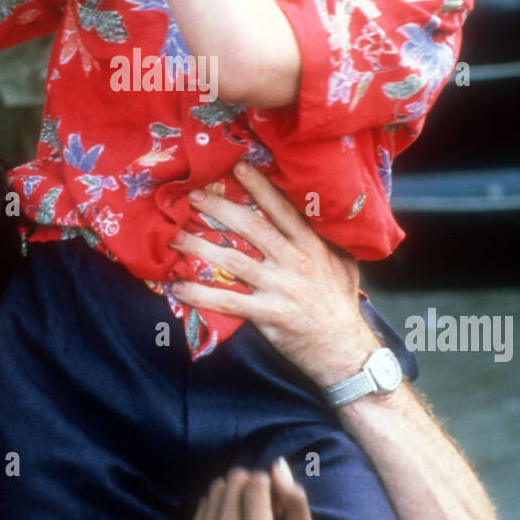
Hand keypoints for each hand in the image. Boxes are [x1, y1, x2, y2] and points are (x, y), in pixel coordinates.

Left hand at [170, 160, 379, 385]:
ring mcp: (280, 288)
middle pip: (251, 228)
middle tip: (193, 196)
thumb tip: (321, 218)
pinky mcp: (268, 314)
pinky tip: (179, 286)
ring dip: (200, 248)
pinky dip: (201, 294)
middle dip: (220, 209)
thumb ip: (330, 240)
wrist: (346, 352)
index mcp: (312, 246)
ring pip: (233, 261)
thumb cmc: (341, 306)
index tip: (238, 167)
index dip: (260, 187)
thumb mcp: (345, 265)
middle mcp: (294, 262)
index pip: (282, 210)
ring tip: (174, 238)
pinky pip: (228, 301)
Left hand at [187, 459, 316, 519]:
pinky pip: (203, 506)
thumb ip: (295, 502)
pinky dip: (219, 508)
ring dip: (234, 494)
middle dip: (251, 485)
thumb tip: (277, 465)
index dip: (271, 485)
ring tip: (248, 517)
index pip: (256, 482)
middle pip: (233, 481)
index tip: (278, 506)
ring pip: (216, 490)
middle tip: (264, 509)